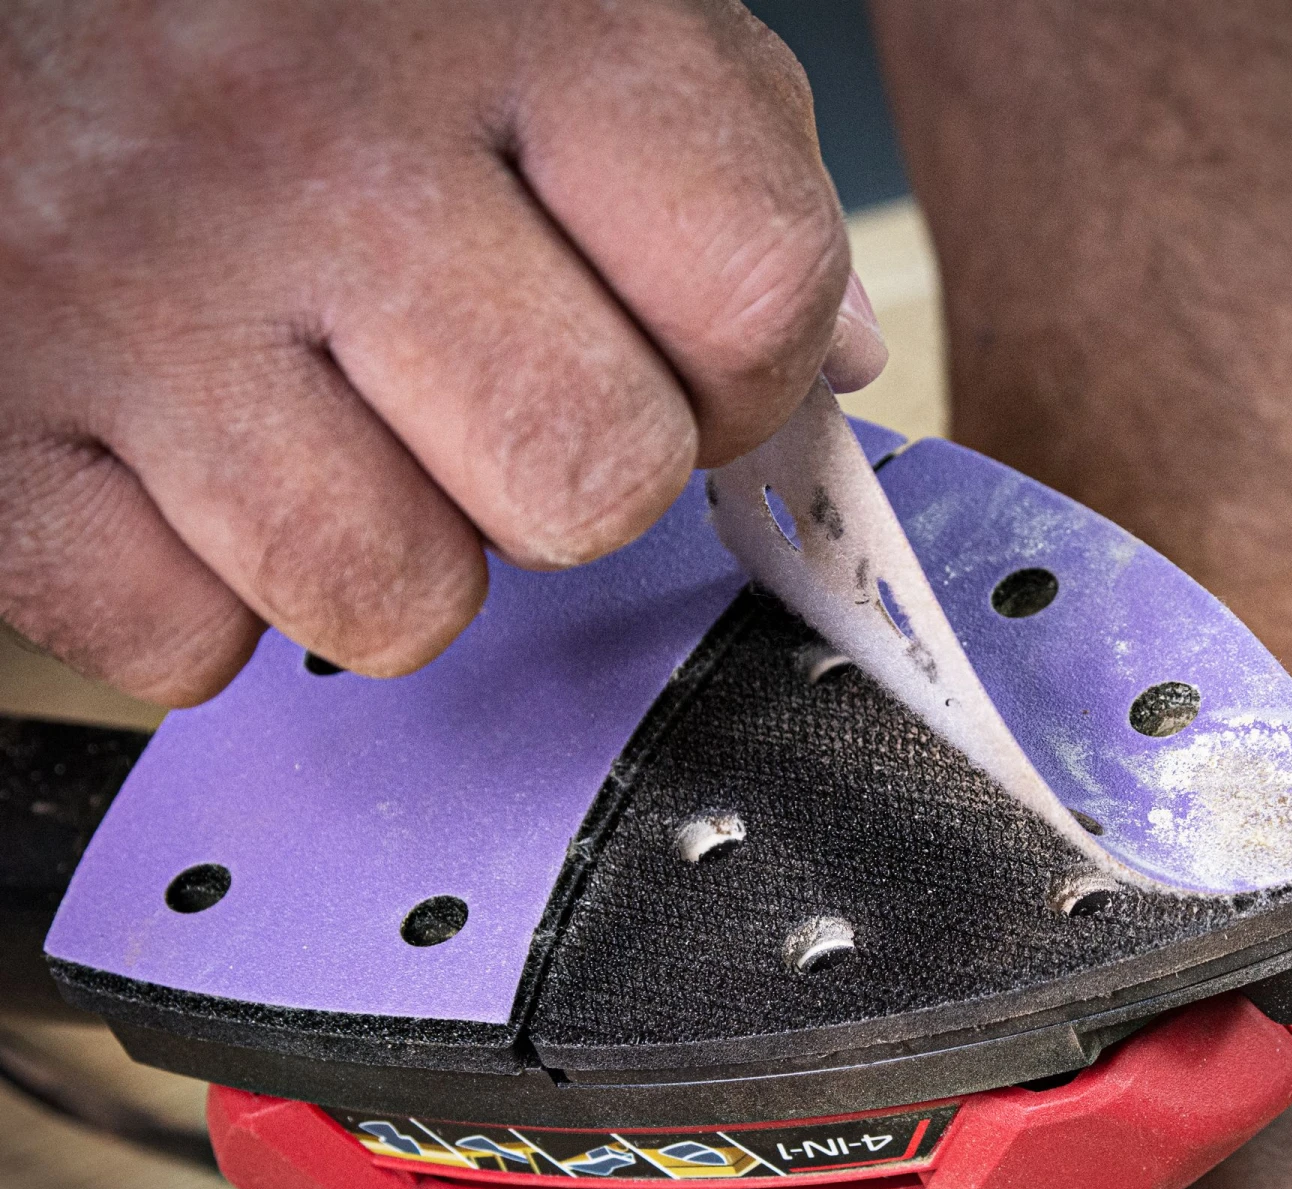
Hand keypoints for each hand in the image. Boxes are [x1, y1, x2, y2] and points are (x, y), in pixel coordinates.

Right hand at [0, 0, 884, 704]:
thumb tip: (830, 361)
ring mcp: (136, 295)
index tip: (692, 367)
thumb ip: (715, 151)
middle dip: (572, 476)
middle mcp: (314, 153)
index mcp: (505, 13)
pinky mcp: (0, 425)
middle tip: (493, 392)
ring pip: (394, 603)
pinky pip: (189, 644)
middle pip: (589, 484)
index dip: (747, 373)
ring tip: (322, 420)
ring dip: (391, 547)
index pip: (755, 297)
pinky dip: (208, 591)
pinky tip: (188, 464)